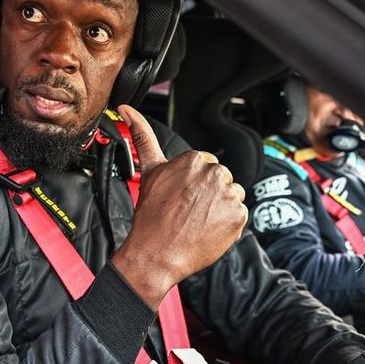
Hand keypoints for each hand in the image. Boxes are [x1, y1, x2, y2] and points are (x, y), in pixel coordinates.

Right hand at [111, 104, 246, 308]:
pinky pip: (238, 215)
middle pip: (220, 179)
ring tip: (198, 221)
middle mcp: (215, 173)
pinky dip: (227, 224)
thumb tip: (125, 108)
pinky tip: (208, 230)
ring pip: (231, 195)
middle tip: (188, 211)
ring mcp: (229, 195)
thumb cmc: (150, 217)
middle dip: (208, 193)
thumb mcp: (149, 172)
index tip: (182, 197)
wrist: (155, 254)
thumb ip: (142, 136)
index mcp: (194, 160)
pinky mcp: (239, 216)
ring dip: (220, 207)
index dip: (193, 184)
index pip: (204, 165)